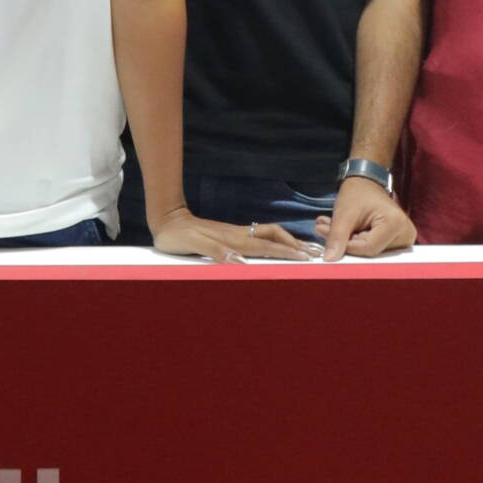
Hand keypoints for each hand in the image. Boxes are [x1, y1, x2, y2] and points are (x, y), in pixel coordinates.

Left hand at [149, 207, 316, 263]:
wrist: (166, 220)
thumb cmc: (177, 236)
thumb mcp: (193, 245)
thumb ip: (216, 253)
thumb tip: (240, 263)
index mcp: (233, 240)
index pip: (266, 247)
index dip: (286, 253)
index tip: (306, 258)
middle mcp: (238, 235)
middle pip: (274, 237)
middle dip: (295, 244)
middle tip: (315, 252)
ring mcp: (235, 233)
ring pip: (267, 235)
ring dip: (287, 241)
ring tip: (304, 248)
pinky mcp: (230, 234)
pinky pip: (257, 237)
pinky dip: (273, 241)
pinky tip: (277, 245)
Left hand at [319, 178, 415, 260]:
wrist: (368, 183)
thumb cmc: (359, 192)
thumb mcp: (344, 212)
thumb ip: (337, 236)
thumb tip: (329, 259)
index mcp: (396, 223)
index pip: (368, 248)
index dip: (346, 244)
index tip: (326, 232)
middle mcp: (405, 235)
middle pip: (370, 251)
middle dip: (345, 243)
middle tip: (325, 228)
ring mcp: (403, 240)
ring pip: (369, 252)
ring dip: (348, 242)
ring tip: (332, 226)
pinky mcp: (397, 243)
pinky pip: (373, 249)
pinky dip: (355, 242)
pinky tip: (345, 230)